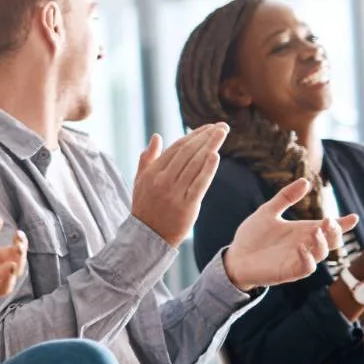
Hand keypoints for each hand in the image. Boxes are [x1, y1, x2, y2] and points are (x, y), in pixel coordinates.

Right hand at [128, 125, 227, 245]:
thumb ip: (147, 158)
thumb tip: (156, 136)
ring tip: (223, 134)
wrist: (147, 237)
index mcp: (152, 173)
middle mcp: (162, 181)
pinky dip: (208, 169)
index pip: (176, 148)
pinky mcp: (186, 206)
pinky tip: (216, 155)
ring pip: (195, 165)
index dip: (193, 135)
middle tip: (222, 126)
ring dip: (210, 146)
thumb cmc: (145, 208)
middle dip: (206, 137)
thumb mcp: (140, 181)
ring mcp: (174, 193)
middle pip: (188, 153)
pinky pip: (199, 184)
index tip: (208, 127)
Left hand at [224, 180, 356, 290]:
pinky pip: (306, 268)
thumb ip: (286, 197)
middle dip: (335, 231)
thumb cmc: (252, 236)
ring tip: (315, 230)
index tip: (353, 217)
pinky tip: (300, 247)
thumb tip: (305, 181)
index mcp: (303, 231)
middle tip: (329, 221)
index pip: (328, 228)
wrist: (234, 257)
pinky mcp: (288, 272)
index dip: (343, 223)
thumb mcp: (268, 211)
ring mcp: (298, 259)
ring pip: (321, 254)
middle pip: (332, 241)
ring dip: (322, 242)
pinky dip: (307, 259)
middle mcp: (305, 245)